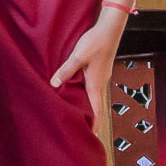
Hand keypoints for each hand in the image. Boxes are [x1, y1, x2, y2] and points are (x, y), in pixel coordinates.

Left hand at [49, 7, 129, 133]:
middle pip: (97, 105)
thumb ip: (66, 70)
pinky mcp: (100, 70)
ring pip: (95, 96)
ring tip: (83, 118)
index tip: (94, 137)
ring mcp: (102, 76)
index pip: (96, 109)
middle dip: (93, 119)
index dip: (96, 123)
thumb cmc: (95, 42)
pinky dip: (89, 96)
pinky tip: (80, 94)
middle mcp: (101, 82)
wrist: (110, 29)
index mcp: (96, 83)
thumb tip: (54, 84)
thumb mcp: (78, 56)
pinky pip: (94, 87)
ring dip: (91, 107)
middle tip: (87, 132)